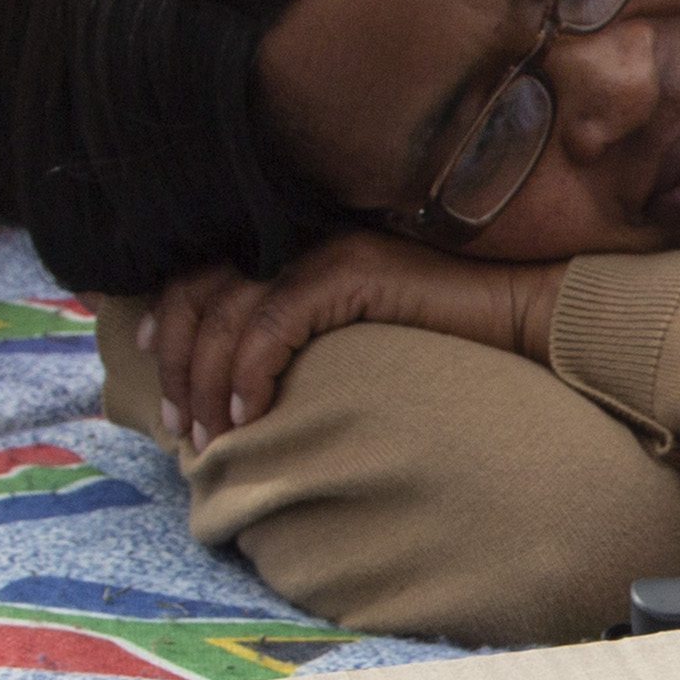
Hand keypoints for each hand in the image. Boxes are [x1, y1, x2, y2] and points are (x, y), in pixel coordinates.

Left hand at [144, 231, 559, 448]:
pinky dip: (250, 373)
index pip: (206, 272)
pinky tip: (250, 414)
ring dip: (208, 382)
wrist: (525, 315)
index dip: (169, 316)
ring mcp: (325, 252)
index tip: (153, 364)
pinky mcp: (350, 273)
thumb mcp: (358, 343)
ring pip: (228, 313)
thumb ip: (309, 344)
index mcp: (297, 249)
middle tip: (178, 427)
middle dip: (179, 364)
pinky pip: (274, 324)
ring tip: (210, 439)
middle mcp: (301, 241)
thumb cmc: (451, 341)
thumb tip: (255, 393)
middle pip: (201, 290)